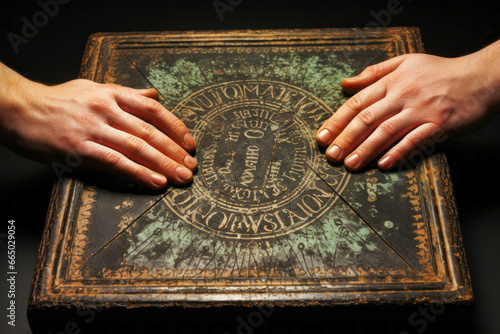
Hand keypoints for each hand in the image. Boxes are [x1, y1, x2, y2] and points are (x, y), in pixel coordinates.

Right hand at [0, 66, 196, 188]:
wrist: (20, 109)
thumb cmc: (58, 100)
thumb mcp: (94, 88)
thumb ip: (127, 94)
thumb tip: (154, 96)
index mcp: (112, 94)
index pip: (153, 110)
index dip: (176, 127)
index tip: (190, 143)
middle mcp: (107, 110)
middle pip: (150, 132)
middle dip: (175, 151)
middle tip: (192, 166)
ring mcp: (93, 129)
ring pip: (137, 148)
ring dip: (163, 164)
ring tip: (181, 177)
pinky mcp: (80, 149)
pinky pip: (115, 162)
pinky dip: (138, 173)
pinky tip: (155, 182)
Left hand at [316, 41, 499, 170]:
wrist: (481, 76)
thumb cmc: (440, 71)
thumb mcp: (405, 62)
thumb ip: (374, 73)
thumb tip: (345, 83)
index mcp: (392, 82)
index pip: (356, 103)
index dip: (336, 121)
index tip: (322, 138)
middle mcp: (403, 96)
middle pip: (367, 119)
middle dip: (345, 139)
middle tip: (331, 157)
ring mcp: (420, 111)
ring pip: (386, 131)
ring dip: (366, 149)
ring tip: (350, 164)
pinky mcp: (439, 124)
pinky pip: (415, 140)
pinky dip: (399, 152)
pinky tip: (384, 164)